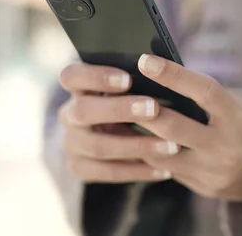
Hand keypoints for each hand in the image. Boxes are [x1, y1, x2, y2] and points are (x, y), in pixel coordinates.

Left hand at [57, 55, 241, 200]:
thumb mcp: (234, 101)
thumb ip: (202, 94)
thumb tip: (158, 74)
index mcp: (236, 115)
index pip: (203, 91)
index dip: (173, 75)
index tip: (144, 60)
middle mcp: (224, 144)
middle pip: (174, 128)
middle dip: (142, 112)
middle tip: (116, 96)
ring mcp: (213, 170)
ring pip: (162, 155)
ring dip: (136, 137)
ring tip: (114, 119)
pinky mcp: (203, 187)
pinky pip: (167, 171)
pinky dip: (147, 155)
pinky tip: (131, 142)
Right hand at [58, 63, 181, 182]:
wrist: (110, 135)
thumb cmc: (130, 100)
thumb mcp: (128, 89)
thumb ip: (137, 81)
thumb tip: (163, 70)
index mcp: (78, 87)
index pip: (72, 76)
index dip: (96, 77)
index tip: (128, 79)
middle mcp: (69, 115)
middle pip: (83, 111)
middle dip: (119, 110)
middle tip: (154, 108)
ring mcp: (71, 143)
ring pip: (97, 146)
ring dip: (137, 145)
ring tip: (171, 146)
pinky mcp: (79, 168)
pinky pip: (107, 172)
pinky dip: (137, 171)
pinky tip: (164, 171)